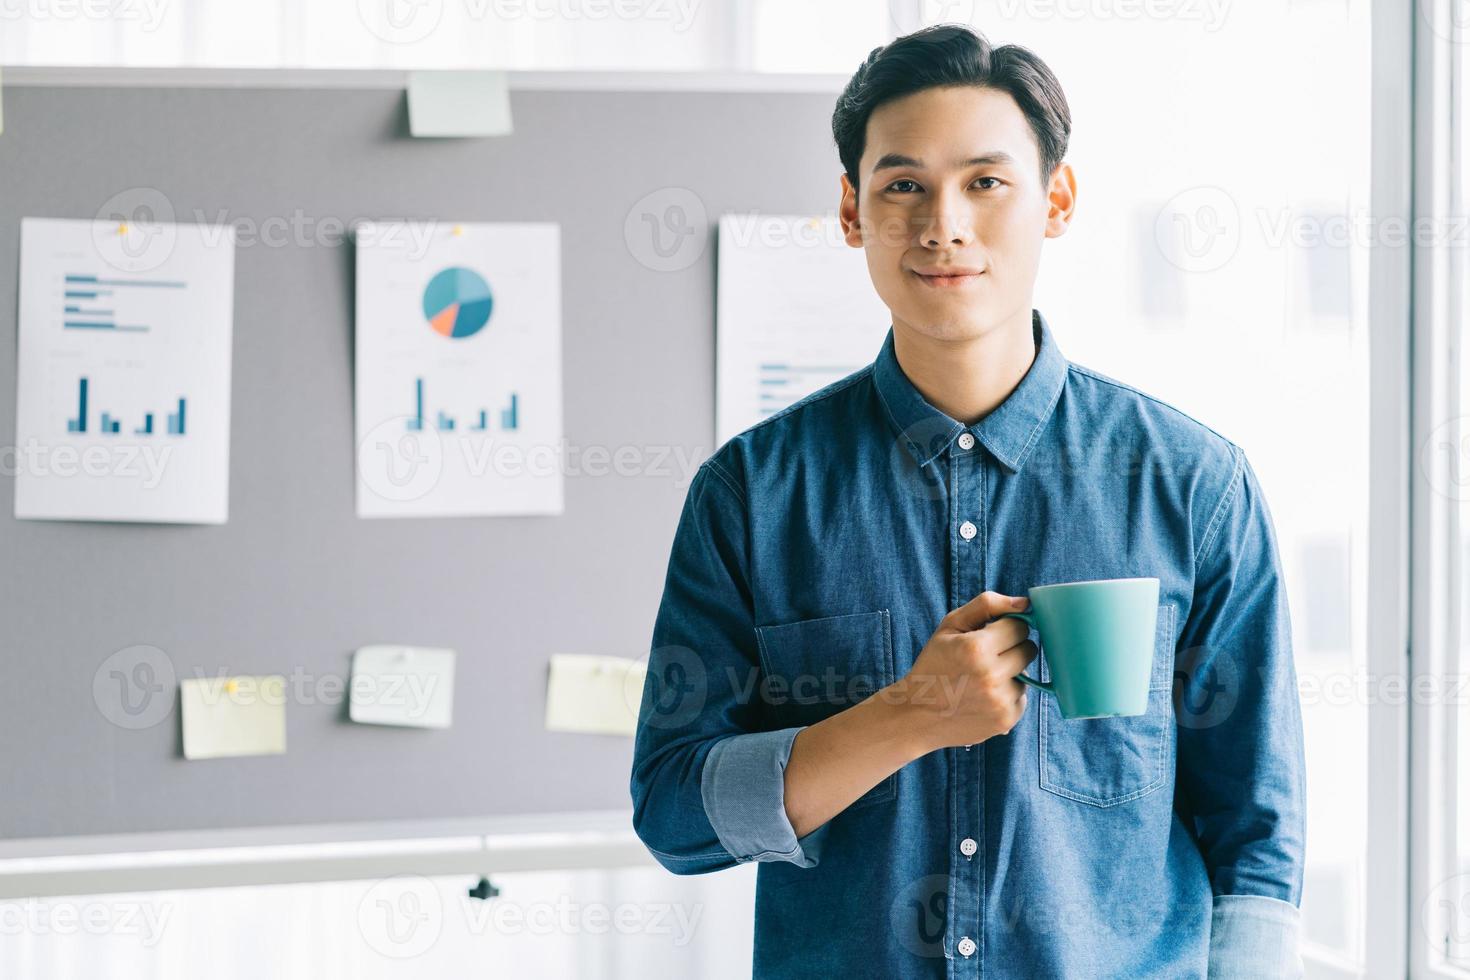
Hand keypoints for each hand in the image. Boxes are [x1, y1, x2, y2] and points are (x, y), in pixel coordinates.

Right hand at [885, 590, 1037, 752]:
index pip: (1019, 627)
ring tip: (981, 680)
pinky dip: (1007, 695)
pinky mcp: (1006, 720)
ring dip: (1010, 674)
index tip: (990, 635)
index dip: (1004, 628)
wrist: (916, 714)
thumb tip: (1025, 603)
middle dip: (1011, 648)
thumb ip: (987, 605)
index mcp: (976, 648)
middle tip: (987, 656)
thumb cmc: (934, 664)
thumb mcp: (950, 625)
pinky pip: (1022, 698)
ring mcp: (1000, 701)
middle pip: (1028, 649)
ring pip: (1027, 674)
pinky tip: (984, 697)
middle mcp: (991, 676)